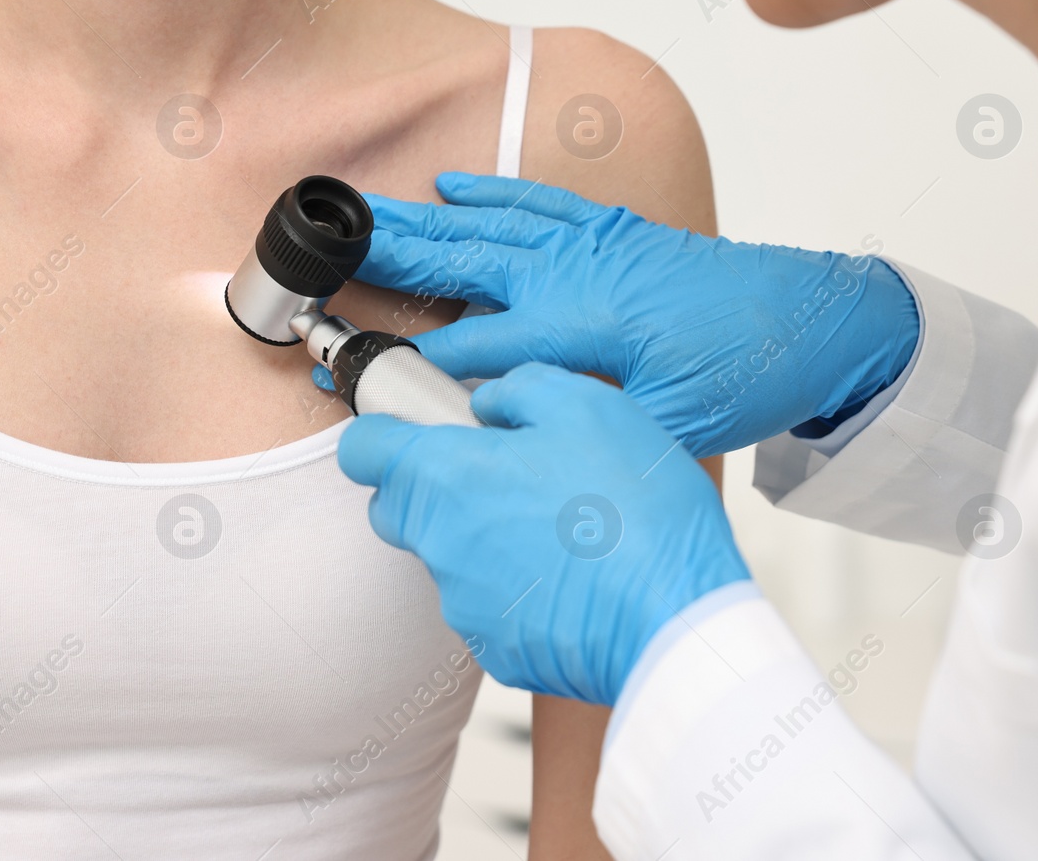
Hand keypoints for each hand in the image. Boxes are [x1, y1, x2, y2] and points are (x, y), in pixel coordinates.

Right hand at [332, 172, 917, 457]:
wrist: (812, 317)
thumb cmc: (744, 370)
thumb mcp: (665, 421)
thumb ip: (579, 422)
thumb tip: (505, 432)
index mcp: (577, 322)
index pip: (466, 346)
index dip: (401, 365)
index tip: (345, 375)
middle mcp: (571, 270)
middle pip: (457, 262)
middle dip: (384, 258)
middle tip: (320, 251)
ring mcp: (588, 241)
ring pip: (484, 225)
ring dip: (418, 220)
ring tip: (359, 213)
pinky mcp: (608, 229)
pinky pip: (534, 201)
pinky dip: (489, 191)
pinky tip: (451, 185)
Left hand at [338, 363, 749, 706]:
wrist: (677, 622)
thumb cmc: (636, 511)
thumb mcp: (588, 406)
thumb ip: (519, 390)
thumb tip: (488, 403)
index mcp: (444, 476)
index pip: (360, 449)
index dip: (383, 430)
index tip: (415, 426)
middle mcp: (438, 543)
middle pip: (395, 507)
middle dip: (429, 485)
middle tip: (499, 471)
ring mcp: (463, 603)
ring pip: (447, 558)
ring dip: (482, 537)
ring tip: (557, 526)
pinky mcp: (495, 647)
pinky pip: (487, 605)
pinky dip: (514, 588)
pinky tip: (570, 575)